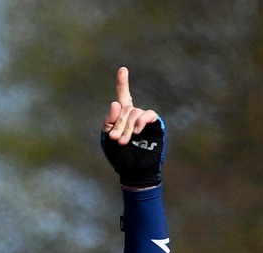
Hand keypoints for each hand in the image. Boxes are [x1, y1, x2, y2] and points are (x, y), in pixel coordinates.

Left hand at [99, 66, 164, 186]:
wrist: (134, 172)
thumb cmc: (120, 157)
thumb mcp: (107, 139)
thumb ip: (109, 122)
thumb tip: (116, 103)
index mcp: (122, 117)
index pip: (123, 96)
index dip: (122, 83)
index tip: (123, 69)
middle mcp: (134, 115)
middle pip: (125, 108)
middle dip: (118, 123)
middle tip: (115, 139)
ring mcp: (145, 120)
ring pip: (134, 112)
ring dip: (127, 127)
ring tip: (124, 141)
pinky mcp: (155, 125)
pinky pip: (148, 114)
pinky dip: (141, 121)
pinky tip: (137, 131)